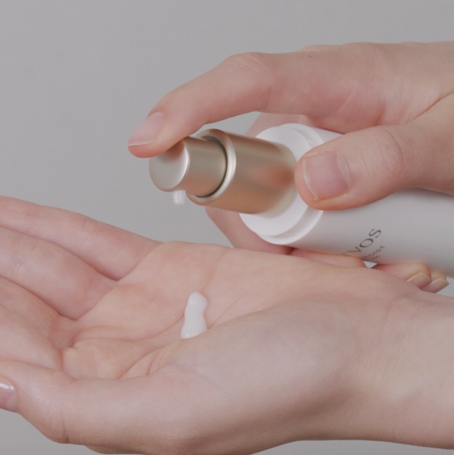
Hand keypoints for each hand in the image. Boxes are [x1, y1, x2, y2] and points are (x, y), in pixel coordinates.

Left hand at [0, 193, 453, 454]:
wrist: (360, 343)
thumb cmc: (291, 387)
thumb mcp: (175, 416)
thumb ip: (78, 409)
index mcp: (113, 395)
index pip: (12, 350)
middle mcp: (120, 352)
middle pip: (23, 304)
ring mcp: (142, 306)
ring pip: (51, 267)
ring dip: (1, 242)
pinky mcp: (169, 268)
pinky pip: (93, 239)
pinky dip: (50, 224)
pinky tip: (11, 215)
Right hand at [128, 42, 453, 291]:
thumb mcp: (448, 134)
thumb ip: (386, 157)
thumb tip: (313, 183)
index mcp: (334, 81)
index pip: (244, 82)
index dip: (187, 109)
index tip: (147, 142)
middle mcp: (308, 114)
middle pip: (241, 170)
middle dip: (262, 225)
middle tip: (324, 256)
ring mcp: (307, 147)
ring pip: (264, 205)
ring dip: (295, 246)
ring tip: (358, 258)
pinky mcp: (314, 173)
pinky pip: (288, 215)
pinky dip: (309, 247)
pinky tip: (351, 252)